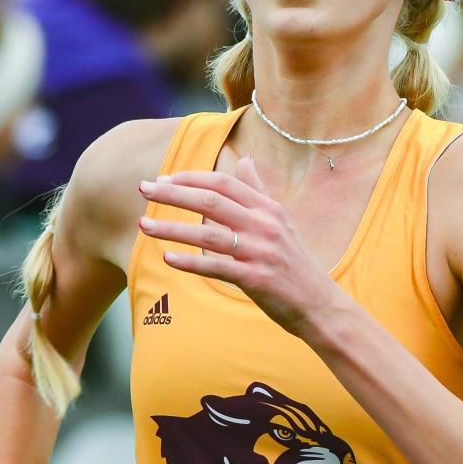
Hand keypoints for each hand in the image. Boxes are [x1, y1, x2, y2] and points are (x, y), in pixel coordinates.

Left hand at [138, 156, 338, 336]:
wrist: (319, 304)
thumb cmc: (295, 262)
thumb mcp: (281, 220)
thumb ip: (258, 191)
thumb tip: (245, 159)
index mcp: (268, 208)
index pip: (224, 183)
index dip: (191, 178)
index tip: (164, 179)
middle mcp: (264, 225)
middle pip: (210, 201)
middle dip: (173, 193)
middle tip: (143, 188)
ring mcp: (260, 252)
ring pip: (208, 235)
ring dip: (172, 228)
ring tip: (144, 226)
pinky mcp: (256, 279)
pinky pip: (217, 268)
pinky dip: (191, 263)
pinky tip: (168, 259)